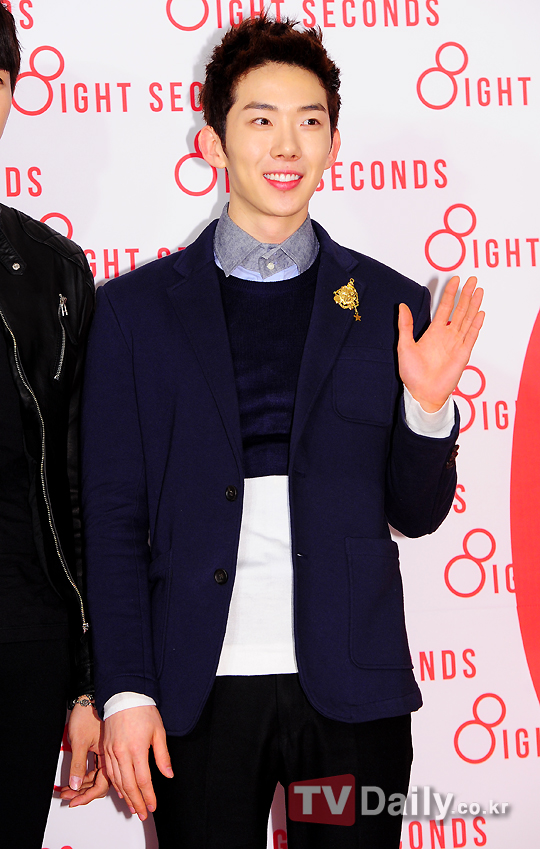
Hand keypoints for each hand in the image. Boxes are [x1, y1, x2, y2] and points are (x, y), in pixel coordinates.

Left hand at [59, 701, 109, 805]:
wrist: (87, 698)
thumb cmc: (86, 714)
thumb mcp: (79, 741)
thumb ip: (77, 765)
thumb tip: (75, 785)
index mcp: (110, 753)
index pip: (102, 783)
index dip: (88, 795)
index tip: (75, 801)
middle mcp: (109, 755)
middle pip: (100, 783)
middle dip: (83, 792)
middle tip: (68, 796)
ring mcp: (104, 754)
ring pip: (95, 777)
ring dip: (81, 785)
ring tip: (67, 789)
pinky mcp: (98, 751)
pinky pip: (92, 769)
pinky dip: (82, 776)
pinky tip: (73, 780)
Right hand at [103, 705, 172, 820]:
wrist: (124, 695)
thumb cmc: (143, 710)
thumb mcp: (158, 732)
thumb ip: (162, 756)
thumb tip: (168, 774)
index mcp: (137, 750)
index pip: (143, 781)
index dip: (148, 796)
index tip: (153, 806)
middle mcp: (121, 753)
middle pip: (129, 785)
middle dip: (137, 802)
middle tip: (142, 813)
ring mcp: (111, 751)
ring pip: (117, 781)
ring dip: (125, 796)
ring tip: (132, 807)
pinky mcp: (105, 748)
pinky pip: (109, 772)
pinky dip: (115, 784)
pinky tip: (120, 790)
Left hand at [398, 275, 483, 411]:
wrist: (422, 392)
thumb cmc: (412, 374)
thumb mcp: (404, 346)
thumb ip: (405, 325)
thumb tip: (402, 306)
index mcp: (433, 332)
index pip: (444, 307)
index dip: (450, 293)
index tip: (454, 280)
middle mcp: (447, 336)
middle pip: (459, 310)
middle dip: (466, 294)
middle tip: (472, 279)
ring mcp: (456, 344)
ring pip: (467, 320)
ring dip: (473, 305)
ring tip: (479, 290)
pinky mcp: (463, 354)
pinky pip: (471, 336)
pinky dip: (476, 324)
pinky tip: (481, 313)